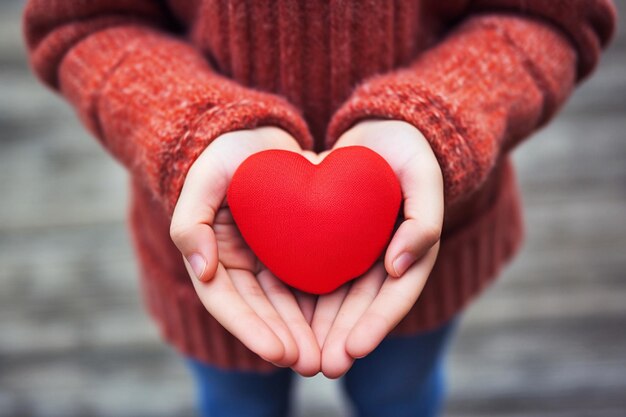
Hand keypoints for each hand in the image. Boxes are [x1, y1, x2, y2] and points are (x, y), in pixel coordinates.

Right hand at [170, 127, 319, 375]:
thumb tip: (202, 271)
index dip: (250, 330)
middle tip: (310, 364)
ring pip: (285, 307)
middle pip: (260, 313)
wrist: (261, 134)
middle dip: (283, 341)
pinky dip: (319, 308)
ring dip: (303, 334)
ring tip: (327, 357)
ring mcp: (267, 262)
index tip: (278, 350)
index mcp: (214, 255)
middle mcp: (239, 266)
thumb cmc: (227, 152)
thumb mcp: (204, 177)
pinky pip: (306, 285)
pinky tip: (341, 325)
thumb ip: (191, 222)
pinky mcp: (293, 252)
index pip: (227, 303)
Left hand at [311, 120, 443, 377]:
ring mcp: (360, 254)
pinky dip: (306, 299)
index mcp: (412, 251)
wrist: (380, 129)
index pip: (396, 297)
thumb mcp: (423, 176)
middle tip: (324, 367)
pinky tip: (285, 319)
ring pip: (340, 300)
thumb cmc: (407, 150)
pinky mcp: (335, 243)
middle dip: (345, 339)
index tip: (354, 349)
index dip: (376, 325)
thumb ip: (423, 220)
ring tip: (302, 358)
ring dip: (324, 331)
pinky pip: (319, 275)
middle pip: (364, 308)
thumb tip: (401, 267)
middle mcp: (385, 259)